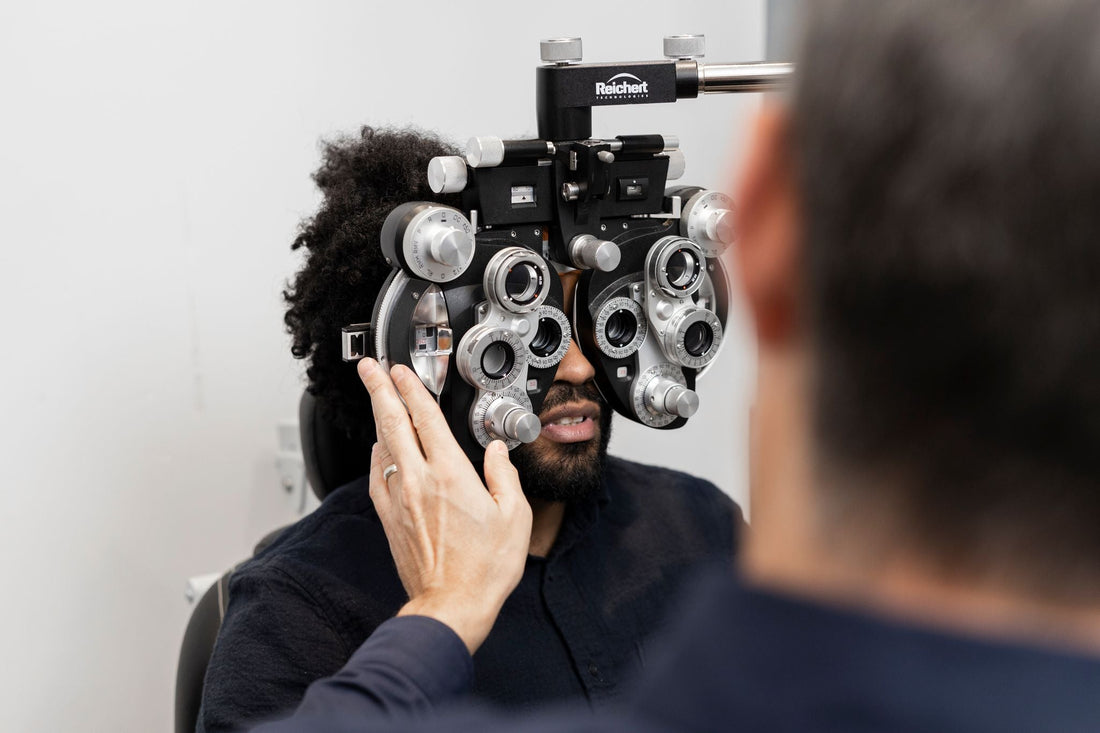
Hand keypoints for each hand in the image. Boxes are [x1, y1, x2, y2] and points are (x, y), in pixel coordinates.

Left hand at [357, 358, 532, 653]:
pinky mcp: (390, 519)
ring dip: (379, 418)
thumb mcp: (514, 516)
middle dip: (379, 390)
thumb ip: (505, 476)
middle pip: (392, 422)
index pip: (424, 418)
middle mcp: (418, 482)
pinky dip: (377, 455)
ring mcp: (399, 500)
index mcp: (450, 475)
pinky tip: (380, 450)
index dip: (411, 388)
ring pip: (382, 446)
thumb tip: (498, 453)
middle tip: (370, 368)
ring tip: (378, 400)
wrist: (452, 606)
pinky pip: (377, 476)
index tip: (402, 370)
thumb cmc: (484, 568)